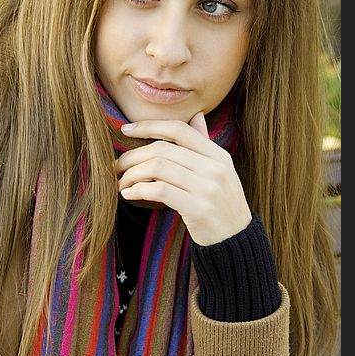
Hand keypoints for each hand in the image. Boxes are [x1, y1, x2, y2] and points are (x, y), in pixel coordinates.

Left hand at [115, 112, 251, 245]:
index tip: (126, 129)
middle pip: (162, 149)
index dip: (149, 126)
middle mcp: (214, 168)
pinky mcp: (198, 209)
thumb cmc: (222, 202)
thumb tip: (197, 116)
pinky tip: (129, 194)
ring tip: (121, 183)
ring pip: (157, 168)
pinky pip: (160, 191)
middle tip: (117, 166)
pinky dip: (138, 190)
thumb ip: (205, 144)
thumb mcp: (220, 170)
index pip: (178, 129)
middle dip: (132, 156)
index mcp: (218, 154)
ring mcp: (207, 188)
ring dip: (132, 175)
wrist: (237, 239)